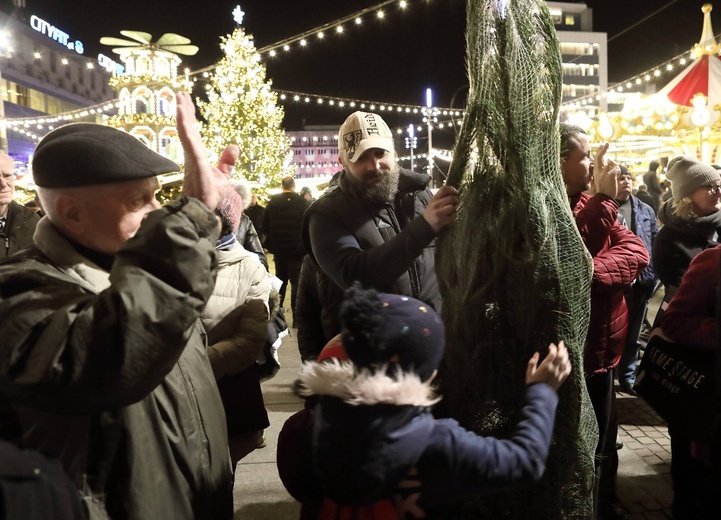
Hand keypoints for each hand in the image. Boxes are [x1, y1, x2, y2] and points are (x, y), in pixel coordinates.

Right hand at [175, 91, 237, 209]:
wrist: (206, 210)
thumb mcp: (223, 176)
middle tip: (180, 93)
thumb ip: (227, 162)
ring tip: (179, 98)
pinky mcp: (195, 160)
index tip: (185, 102)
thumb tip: (234, 147)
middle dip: (184, 111)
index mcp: (198, 156)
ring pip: (187, 131)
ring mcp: (192, 157)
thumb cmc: (210, 196)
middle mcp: (192, 154)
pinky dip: (184, 126)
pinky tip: (181, 113)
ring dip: (183, 114)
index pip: (193, 133)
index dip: (189, 118)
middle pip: (188, 128)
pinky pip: (189, 140)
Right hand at [423, 185, 458, 232]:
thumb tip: (452, 193)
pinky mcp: (442, 220)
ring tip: (450, 212)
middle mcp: (436, 204)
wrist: (425, 224)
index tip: (455, 192)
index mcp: (434, 198)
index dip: (452, 189)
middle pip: (451, 198)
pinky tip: (447, 218)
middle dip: (455, 201)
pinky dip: (451, 218)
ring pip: (452, 207)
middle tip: (454, 204)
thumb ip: (441, 197)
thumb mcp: (433, 202)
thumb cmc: (431, 213)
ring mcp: (439, 212)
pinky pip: (451, 217)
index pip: (444, 189)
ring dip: (453, 210)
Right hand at [526, 341, 570, 390]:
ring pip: (565, 362)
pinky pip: (568, 370)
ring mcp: (559, 374)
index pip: (552, 354)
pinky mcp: (562, 378)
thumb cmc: (533, 383)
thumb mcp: (529, 372)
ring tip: (565, 349)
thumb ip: (532, 362)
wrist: (540, 395)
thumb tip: (536, 353)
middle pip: (561, 356)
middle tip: (561, 343)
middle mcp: (554, 369)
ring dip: (565, 354)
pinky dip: (568, 364)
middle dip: (561, 348)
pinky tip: (567, 361)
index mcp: (546, 366)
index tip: (551, 345)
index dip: (553, 348)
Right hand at [593, 142, 618, 198]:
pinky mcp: (609, 175)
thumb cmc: (605, 188)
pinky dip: (618, 172)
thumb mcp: (603, 177)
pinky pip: (617, 169)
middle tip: (606, 143)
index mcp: (596, 171)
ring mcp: (603, 173)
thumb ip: (605, 169)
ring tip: (616, 176)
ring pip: (612, 163)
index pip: (597, 159)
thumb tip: (609, 160)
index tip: (602, 145)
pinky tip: (617, 178)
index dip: (600, 151)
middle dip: (603, 149)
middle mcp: (598, 171)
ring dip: (616, 168)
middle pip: (600, 157)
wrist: (604, 198)